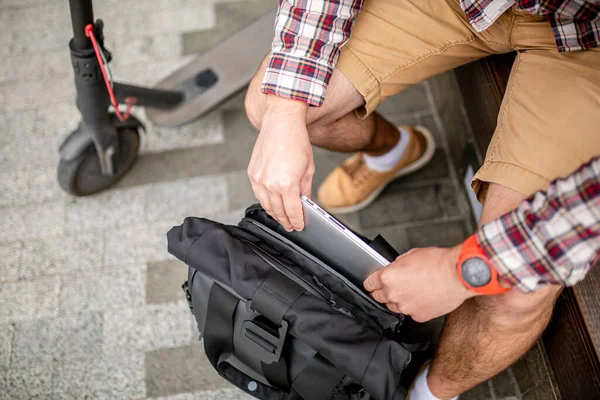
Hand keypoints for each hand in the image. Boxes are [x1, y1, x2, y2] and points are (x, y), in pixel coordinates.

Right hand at [248, 95, 313, 230]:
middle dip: (285, 221)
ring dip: (274, 214)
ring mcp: (259, 179)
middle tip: (291, 226)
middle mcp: (270, 184)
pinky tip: (271, 205)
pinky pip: (258, 194)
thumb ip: (306, 190)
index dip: (297, 221)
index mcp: (287, 184)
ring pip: (266, 205)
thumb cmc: (296, 141)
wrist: (281, 123)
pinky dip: (265, 202)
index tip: (299, 226)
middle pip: (278, 211)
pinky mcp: (252, 173)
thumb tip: (306, 203)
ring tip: (281, 218)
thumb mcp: (308, 169)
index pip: (292, 211)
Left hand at [363, 245, 476, 321]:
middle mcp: (393, 294)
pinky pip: (410, 312)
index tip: (372, 283)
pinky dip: (414, 307)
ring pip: (394, 306)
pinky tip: (423, 297)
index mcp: (388, 277)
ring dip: (398, 300)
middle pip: (378, 297)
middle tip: (394, 286)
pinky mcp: (418, 316)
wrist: (458, 276)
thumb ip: (397, 264)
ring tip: (412, 290)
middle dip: (383, 291)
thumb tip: (394, 268)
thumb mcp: (411, 254)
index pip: (369, 284)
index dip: (371, 282)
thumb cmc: (438, 263)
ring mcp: (405, 307)